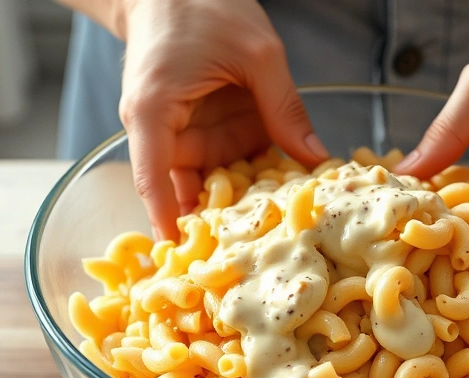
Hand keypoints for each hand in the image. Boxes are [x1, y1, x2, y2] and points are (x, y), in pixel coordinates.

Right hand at [117, 0, 327, 239]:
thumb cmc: (203, 7)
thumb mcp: (258, 54)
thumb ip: (284, 108)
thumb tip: (316, 160)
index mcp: (154, 111)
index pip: (152, 178)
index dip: (168, 221)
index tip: (184, 258)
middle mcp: (160, 131)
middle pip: (182, 192)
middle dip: (218, 225)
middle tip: (255, 262)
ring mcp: (182, 133)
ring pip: (207, 184)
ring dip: (238, 208)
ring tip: (276, 242)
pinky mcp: (203, 131)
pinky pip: (224, 166)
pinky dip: (247, 183)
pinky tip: (279, 204)